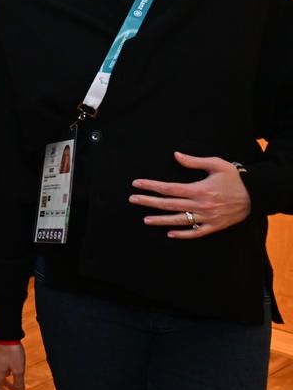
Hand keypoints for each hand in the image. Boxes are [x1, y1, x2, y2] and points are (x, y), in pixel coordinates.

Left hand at [129, 152, 250, 238]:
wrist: (257, 195)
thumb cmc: (235, 177)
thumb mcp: (216, 164)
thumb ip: (194, 162)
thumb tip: (176, 155)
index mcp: (199, 189)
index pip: (169, 188)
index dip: (151, 186)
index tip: (136, 184)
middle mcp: (201, 205)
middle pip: (169, 204)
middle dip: (149, 201)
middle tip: (132, 199)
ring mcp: (208, 217)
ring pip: (180, 220)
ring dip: (161, 220)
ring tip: (145, 219)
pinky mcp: (215, 226)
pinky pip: (197, 232)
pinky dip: (184, 234)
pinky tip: (170, 233)